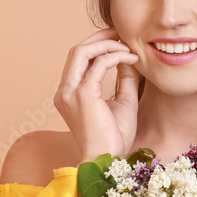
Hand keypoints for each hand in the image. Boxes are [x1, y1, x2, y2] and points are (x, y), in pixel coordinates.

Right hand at [54, 27, 139, 160]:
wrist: (108, 162)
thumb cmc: (114, 138)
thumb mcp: (123, 102)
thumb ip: (124, 79)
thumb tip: (129, 58)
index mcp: (69, 94)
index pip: (78, 59)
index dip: (98, 45)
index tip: (119, 41)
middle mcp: (65, 91)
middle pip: (77, 50)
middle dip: (100, 37)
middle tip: (122, 35)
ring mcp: (71, 92)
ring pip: (82, 51)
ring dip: (107, 44)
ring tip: (127, 47)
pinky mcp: (83, 95)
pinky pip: (99, 63)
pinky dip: (116, 56)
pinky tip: (131, 59)